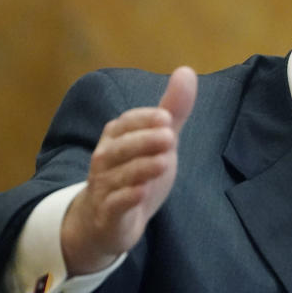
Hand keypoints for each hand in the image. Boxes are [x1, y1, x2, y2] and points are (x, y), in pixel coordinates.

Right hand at [61, 67, 197, 274]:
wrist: (106, 221)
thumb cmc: (135, 172)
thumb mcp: (158, 140)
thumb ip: (173, 110)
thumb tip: (186, 70)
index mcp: (116, 137)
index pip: (126, 123)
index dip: (145, 120)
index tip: (167, 117)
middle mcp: (105, 159)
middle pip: (120, 147)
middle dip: (143, 141)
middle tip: (170, 136)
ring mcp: (105, 187)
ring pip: (118, 175)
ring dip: (140, 167)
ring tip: (164, 161)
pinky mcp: (108, 214)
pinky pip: (114, 204)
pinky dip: (126, 198)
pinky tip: (142, 193)